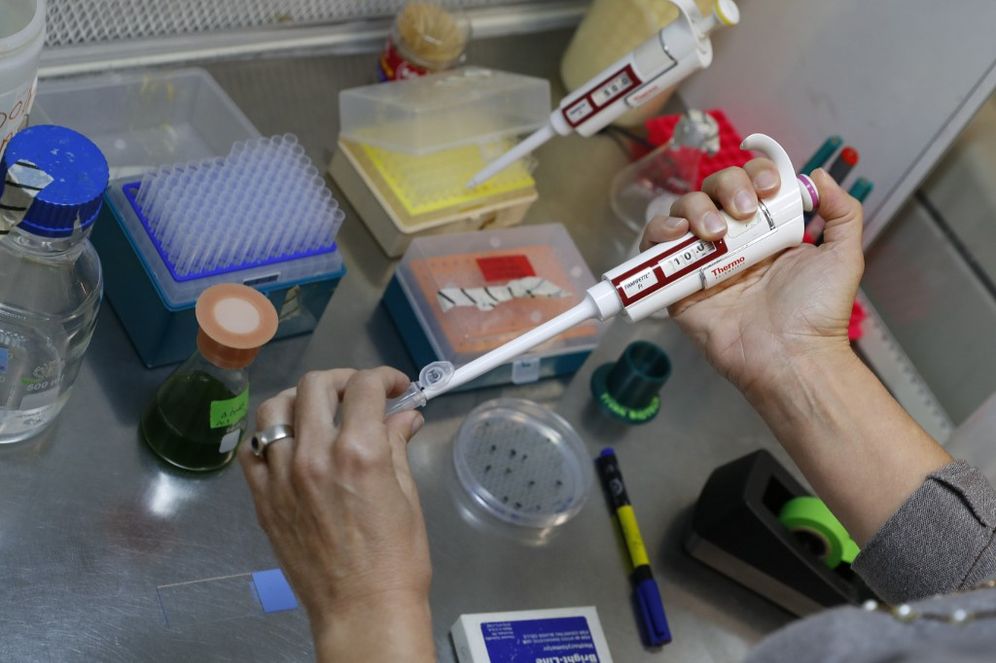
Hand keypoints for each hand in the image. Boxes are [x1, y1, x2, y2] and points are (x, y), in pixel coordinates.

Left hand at [240, 367, 433, 661]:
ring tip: (318, 410)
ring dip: (300, 400)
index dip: (384, 377)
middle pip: (315, 386)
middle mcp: (314, 456)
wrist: (361, 611)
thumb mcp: (407, 496)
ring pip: (274, 408)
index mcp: (358, 453)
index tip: (396, 388)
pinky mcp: (262, 499)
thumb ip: (397, 446)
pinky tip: (289, 442)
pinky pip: (252, 450)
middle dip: (344, 380)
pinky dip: (269, 435)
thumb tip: (405, 417)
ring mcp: (281, 477)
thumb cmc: (397, 560)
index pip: (364, 387)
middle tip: (361, 394)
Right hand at [640, 162, 863, 396]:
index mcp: (768, 231)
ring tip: (716, 233)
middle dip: (727, 187)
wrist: (790, 356)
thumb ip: (842, 212)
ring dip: (695, 208)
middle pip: (712, 190)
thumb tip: (818, 175)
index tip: (770, 187)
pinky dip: (659, 232)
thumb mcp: (843, 256)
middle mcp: (734, 241)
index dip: (755, 174)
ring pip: (682, 211)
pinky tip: (679, 234)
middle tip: (745, 210)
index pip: (750, 184)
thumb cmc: (817, 313)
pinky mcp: (678, 285)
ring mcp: (703, 261)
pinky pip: (655, 249)